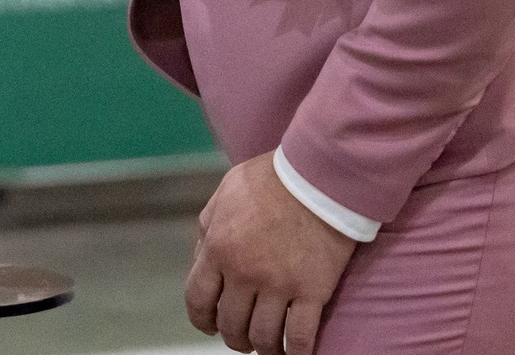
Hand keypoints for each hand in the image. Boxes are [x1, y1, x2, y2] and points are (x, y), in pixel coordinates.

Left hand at [185, 153, 356, 352]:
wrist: (317, 177)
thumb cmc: (269, 181)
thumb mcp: (223, 197)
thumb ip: (208, 231)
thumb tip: (202, 262)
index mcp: (218, 248)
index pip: (198, 300)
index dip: (201, 320)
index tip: (209, 326)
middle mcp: (244, 272)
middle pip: (231, 324)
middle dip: (233, 337)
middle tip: (242, 338)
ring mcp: (279, 285)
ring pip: (264, 337)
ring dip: (263, 348)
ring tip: (268, 347)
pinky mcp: (313, 292)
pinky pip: (301, 337)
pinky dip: (296, 353)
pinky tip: (295, 353)